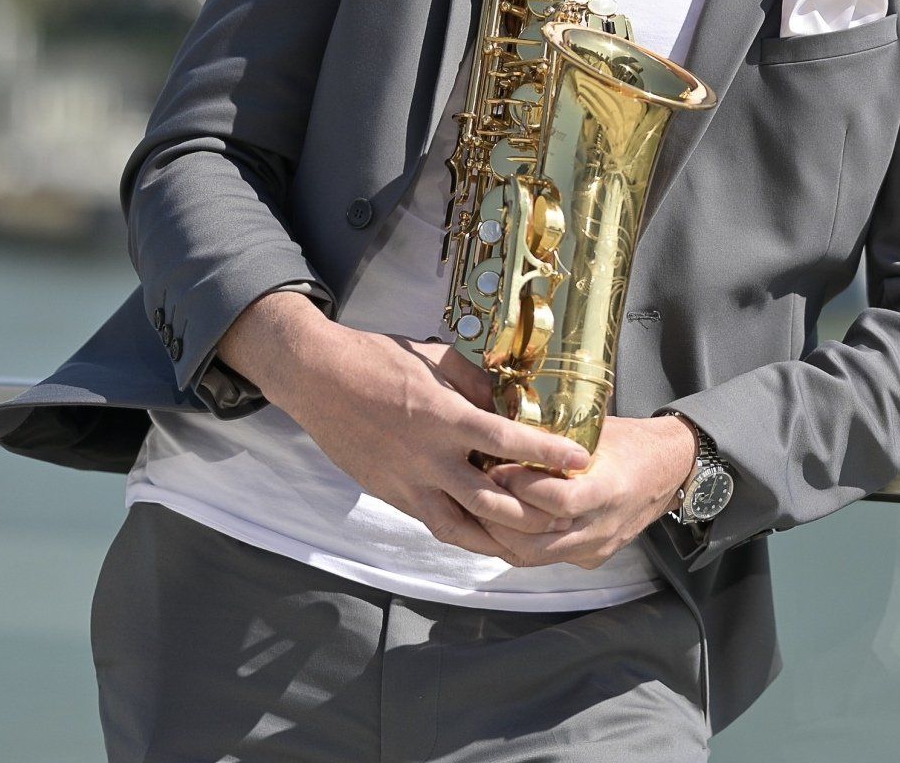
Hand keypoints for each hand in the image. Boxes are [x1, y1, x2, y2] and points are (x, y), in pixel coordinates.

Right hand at [217, 289, 588, 558]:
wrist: (319, 379)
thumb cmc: (380, 360)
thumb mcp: (438, 359)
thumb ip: (478, 384)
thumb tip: (513, 400)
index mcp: (444, 418)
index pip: (506, 441)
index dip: (546, 453)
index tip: (580, 460)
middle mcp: (428, 458)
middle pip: (489, 500)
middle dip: (531, 512)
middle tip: (565, 515)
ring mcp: (407, 483)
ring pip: (459, 527)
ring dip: (498, 537)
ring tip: (532, 540)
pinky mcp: (391, 495)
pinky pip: (433, 523)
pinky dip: (463, 532)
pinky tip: (487, 534)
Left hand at [469, 414, 698, 570]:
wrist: (670, 469)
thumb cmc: (631, 442)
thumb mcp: (597, 432)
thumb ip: (556, 441)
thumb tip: (506, 431)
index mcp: (610, 490)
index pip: (558, 501)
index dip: (522, 487)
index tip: (496, 466)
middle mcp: (603, 527)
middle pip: (539, 538)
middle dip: (500, 516)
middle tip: (474, 492)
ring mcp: (597, 547)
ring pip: (536, 556)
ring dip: (502, 536)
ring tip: (480, 510)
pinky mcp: (591, 558)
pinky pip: (546, 558)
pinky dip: (519, 543)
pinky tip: (501, 524)